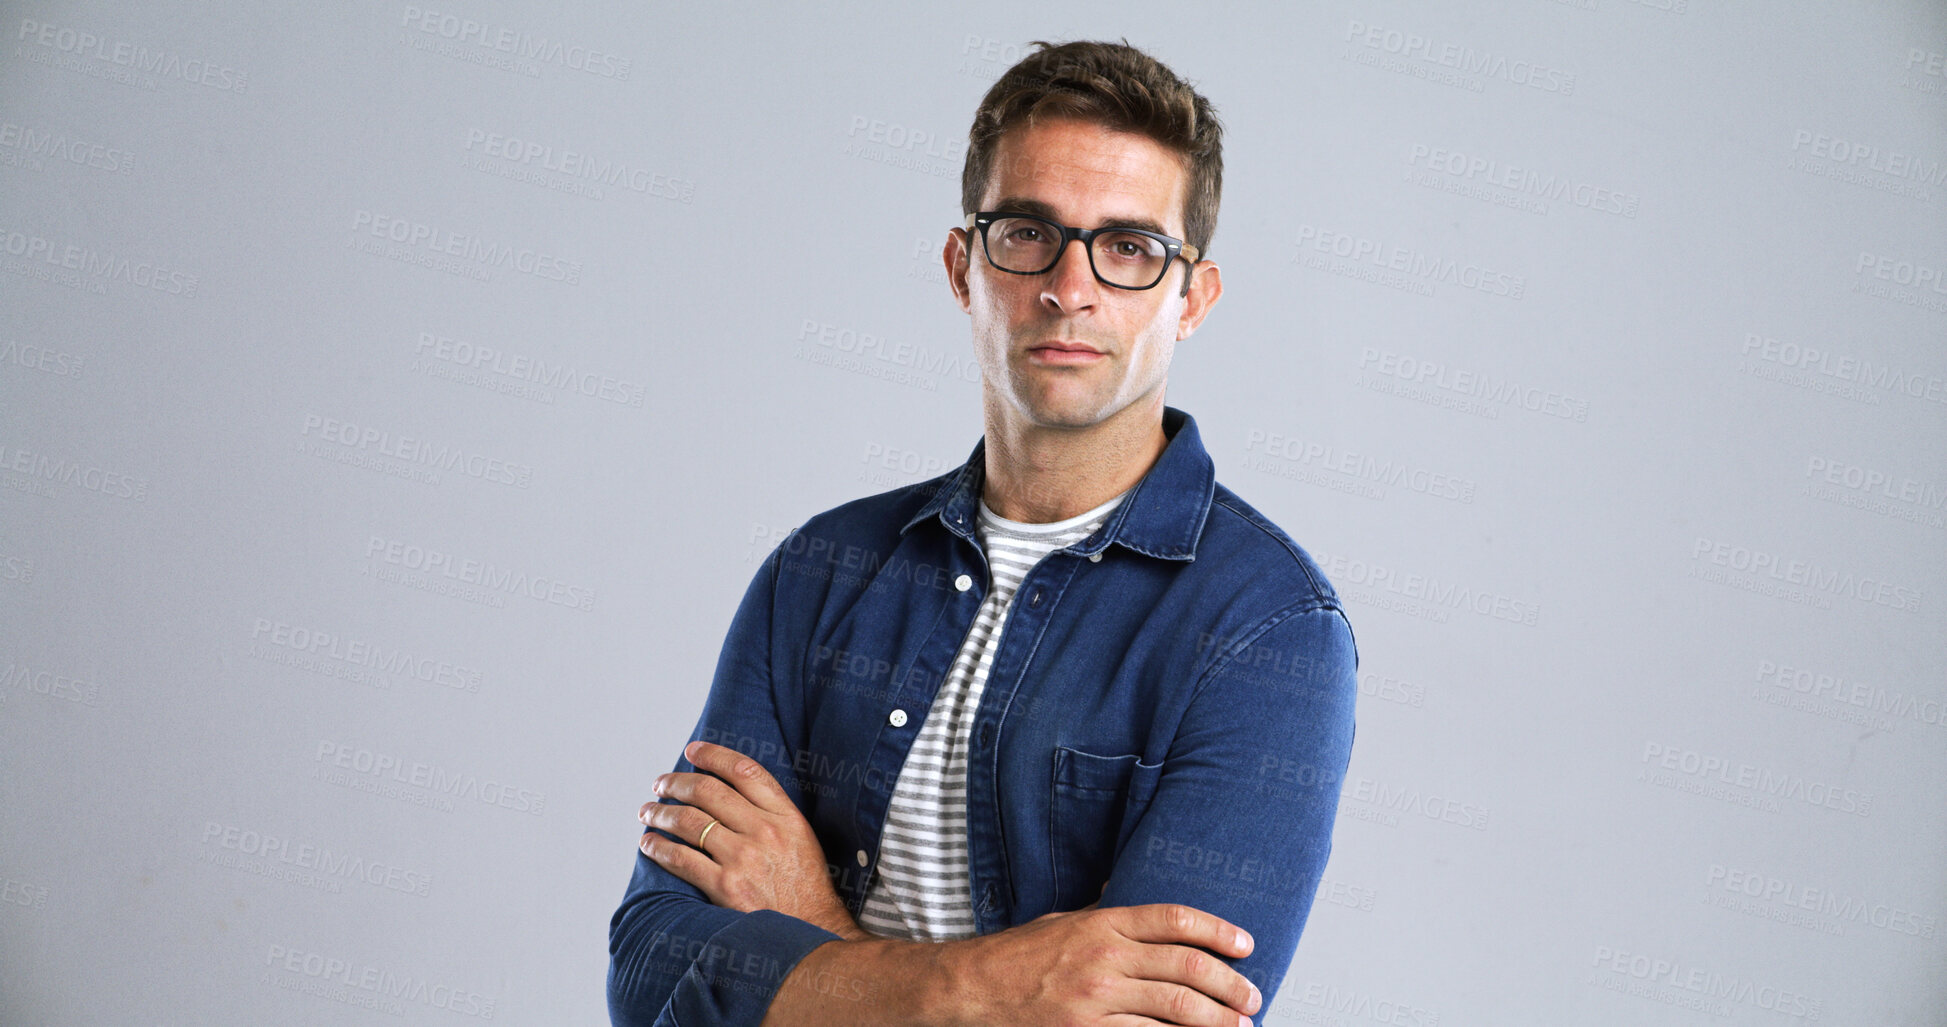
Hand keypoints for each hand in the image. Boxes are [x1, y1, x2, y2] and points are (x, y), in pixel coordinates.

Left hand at [638, 740, 866, 939]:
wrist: (813, 932)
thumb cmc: (805, 886)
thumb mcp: (802, 839)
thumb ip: (771, 814)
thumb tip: (728, 792)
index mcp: (786, 815)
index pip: (744, 771)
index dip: (714, 755)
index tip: (693, 751)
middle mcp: (765, 831)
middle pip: (708, 791)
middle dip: (676, 783)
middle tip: (660, 784)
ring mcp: (744, 859)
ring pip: (689, 822)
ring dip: (660, 813)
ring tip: (648, 812)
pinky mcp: (726, 888)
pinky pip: (681, 859)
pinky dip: (659, 847)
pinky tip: (649, 843)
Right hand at [940, 902, 1260, 1026]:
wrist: (970, 990)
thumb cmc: (1016, 956)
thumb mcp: (1063, 920)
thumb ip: (1105, 914)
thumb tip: (1141, 904)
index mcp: (1102, 924)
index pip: (1174, 920)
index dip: (1217, 931)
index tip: (1245, 945)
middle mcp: (1104, 958)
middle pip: (1186, 968)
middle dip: (1229, 985)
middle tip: (1252, 996)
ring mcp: (1096, 999)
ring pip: (1175, 1009)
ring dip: (1217, 1020)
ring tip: (1240, 1025)